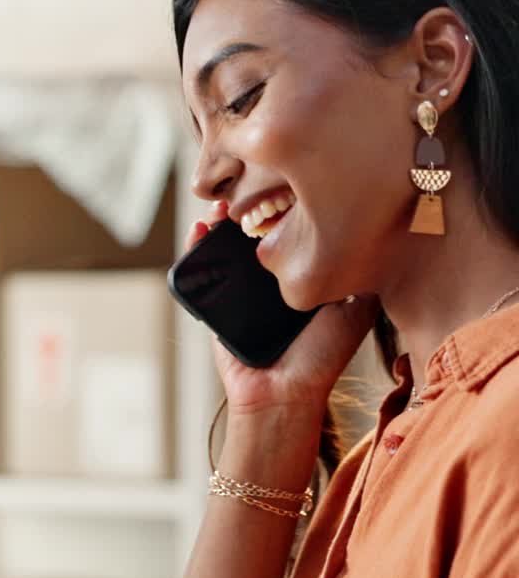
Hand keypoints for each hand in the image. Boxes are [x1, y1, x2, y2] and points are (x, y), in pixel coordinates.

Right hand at [184, 201, 378, 419]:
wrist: (283, 395)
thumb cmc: (321, 359)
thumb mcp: (355, 311)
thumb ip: (363, 276)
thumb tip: (382, 233)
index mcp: (299, 274)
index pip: (289, 228)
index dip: (285, 204)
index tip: (285, 182)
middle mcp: (269, 278)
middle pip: (255, 229)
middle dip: (250, 205)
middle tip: (248, 186)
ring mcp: (240, 288)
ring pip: (226, 242)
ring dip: (220, 218)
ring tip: (222, 204)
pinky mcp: (214, 302)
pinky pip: (201, 268)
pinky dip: (196, 244)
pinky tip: (201, 229)